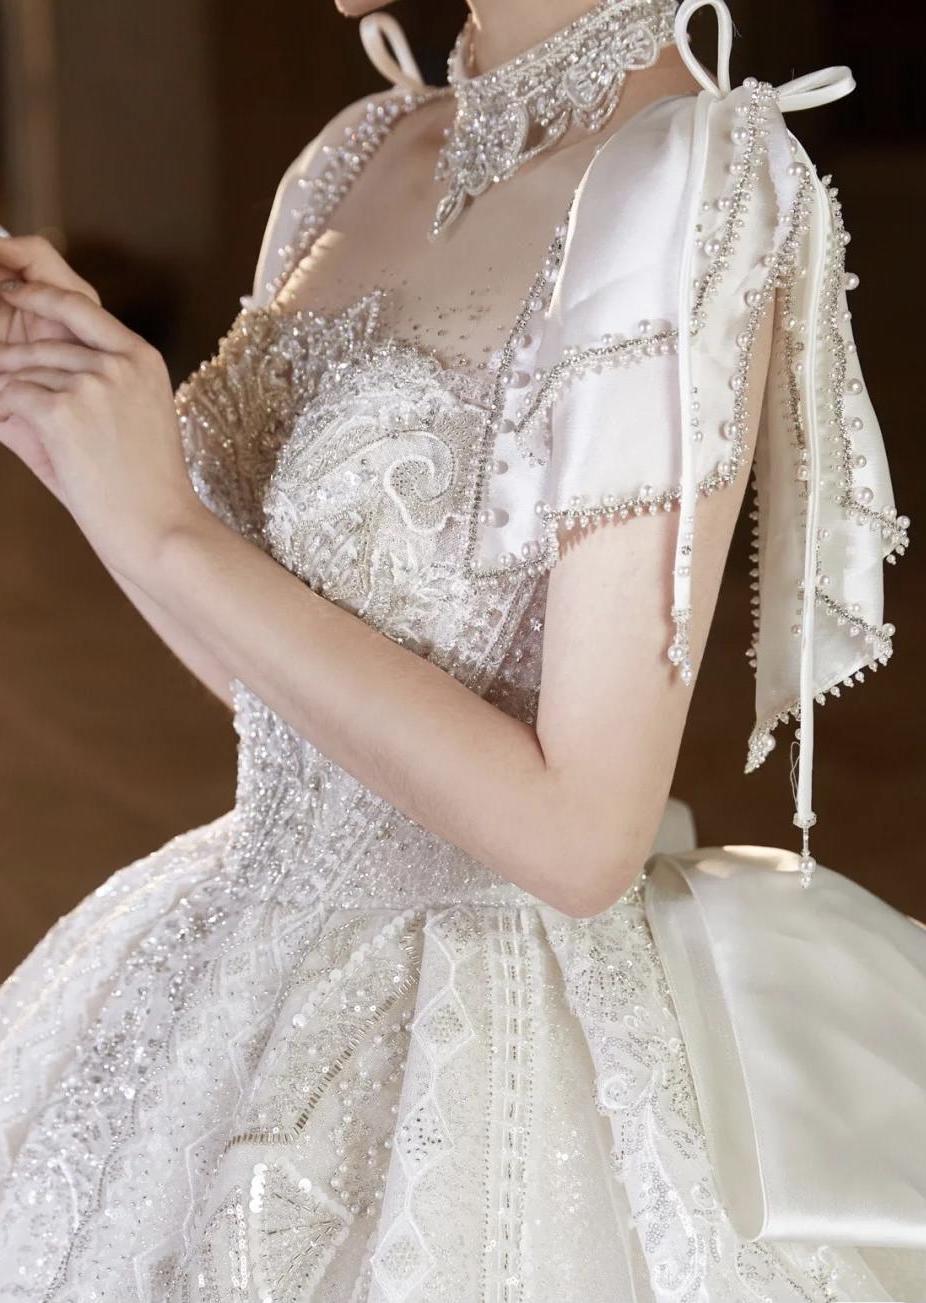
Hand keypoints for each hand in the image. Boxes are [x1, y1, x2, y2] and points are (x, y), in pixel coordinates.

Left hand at [0, 275, 206, 585]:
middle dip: (13, 365)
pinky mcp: (62, 411)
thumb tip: (24, 368)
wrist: (158, 528)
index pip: (80, 307)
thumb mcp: (132, 419)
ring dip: (11, 398)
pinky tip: (15, 432)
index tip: (14, 291)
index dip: (39, 295)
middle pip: (43, 346)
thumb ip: (88, 383)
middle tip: (6, 388)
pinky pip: (12, 398)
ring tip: (22, 425)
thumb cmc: (145, 487)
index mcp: (143, 359)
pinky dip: (5, 415)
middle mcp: (120, 362)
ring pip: (23, 373)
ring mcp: (92, 384)